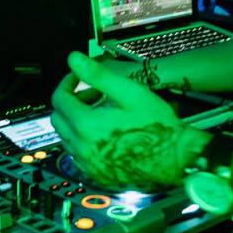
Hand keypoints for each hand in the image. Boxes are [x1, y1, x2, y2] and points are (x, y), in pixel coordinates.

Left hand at [51, 52, 206, 191]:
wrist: (174, 160)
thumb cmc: (156, 125)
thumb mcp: (129, 92)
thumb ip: (98, 75)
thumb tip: (74, 58)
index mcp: (85, 125)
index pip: (59, 99)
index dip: (67, 82)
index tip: (79, 77)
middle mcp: (80, 147)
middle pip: (57, 119)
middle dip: (70, 102)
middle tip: (93, 94)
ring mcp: (87, 164)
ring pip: (66, 138)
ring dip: (75, 121)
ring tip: (101, 112)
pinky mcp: (95, 174)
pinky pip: (77, 154)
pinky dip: (82, 140)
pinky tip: (104, 133)